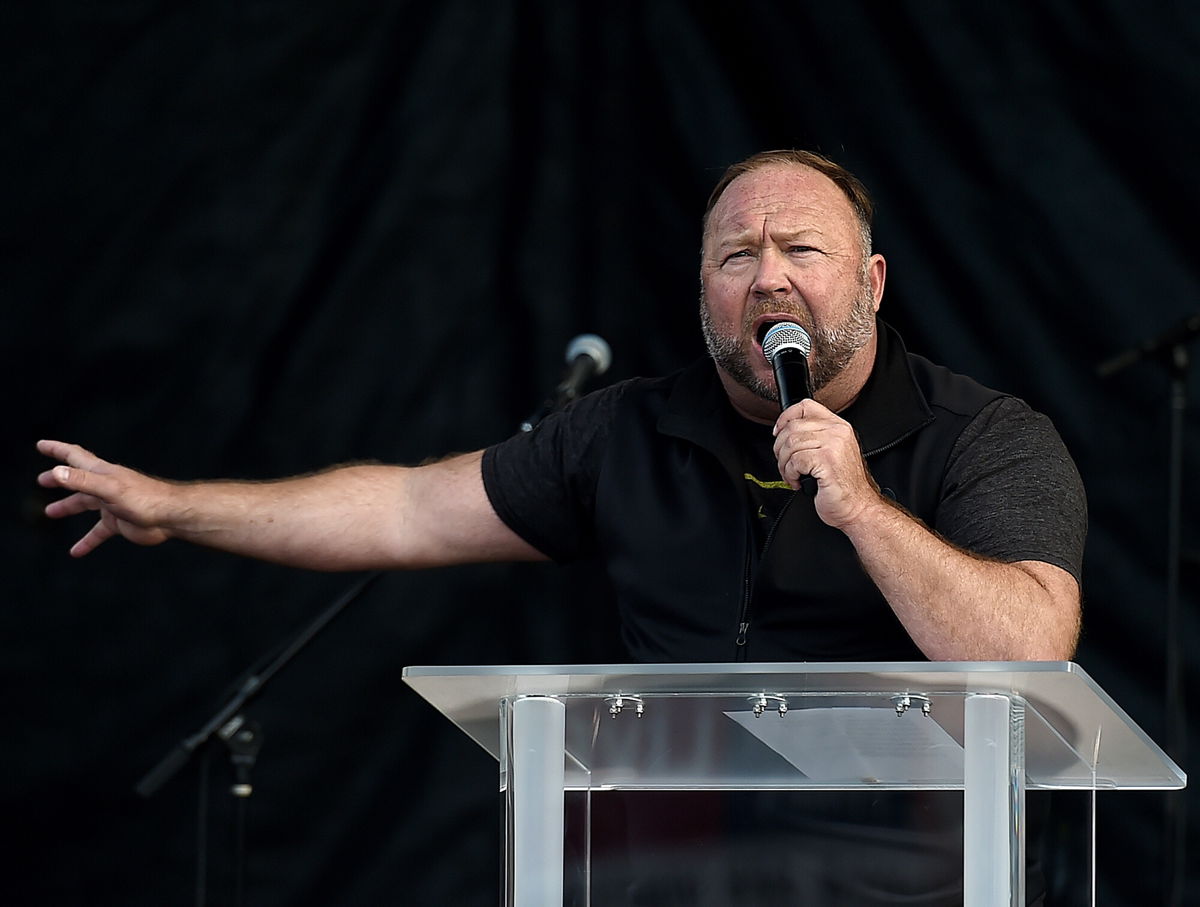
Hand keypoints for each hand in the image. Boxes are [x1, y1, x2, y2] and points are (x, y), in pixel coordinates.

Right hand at [37, 440, 173, 555]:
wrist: (170, 517)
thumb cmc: (144, 498)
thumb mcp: (109, 488)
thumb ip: (83, 481)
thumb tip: (57, 472)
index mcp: (102, 473)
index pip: (75, 457)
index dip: (57, 450)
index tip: (41, 445)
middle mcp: (106, 486)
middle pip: (78, 480)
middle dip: (59, 479)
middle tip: (41, 480)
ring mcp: (112, 504)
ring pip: (85, 504)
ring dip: (68, 507)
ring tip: (50, 512)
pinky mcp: (119, 523)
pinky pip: (98, 532)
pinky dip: (86, 541)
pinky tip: (76, 552)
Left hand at [771, 400, 883, 528]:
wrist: (858, 507)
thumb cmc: (842, 485)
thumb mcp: (831, 452)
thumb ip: (814, 437)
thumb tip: (784, 431)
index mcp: (838, 426)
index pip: (805, 406)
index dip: (785, 418)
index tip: (778, 433)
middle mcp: (837, 432)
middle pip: (792, 428)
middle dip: (780, 449)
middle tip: (786, 464)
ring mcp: (833, 445)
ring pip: (790, 444)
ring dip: (784, 464)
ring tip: (793, 475)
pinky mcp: (827, 460)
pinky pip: (795, 461)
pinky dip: (790, 474)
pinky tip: (799, 481)